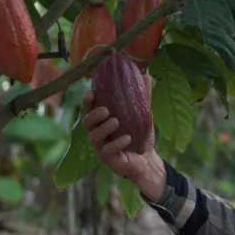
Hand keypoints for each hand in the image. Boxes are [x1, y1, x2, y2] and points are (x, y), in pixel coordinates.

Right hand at [81, 74, 165, 199]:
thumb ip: (143, 96)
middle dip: (93, 115)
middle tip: (105, 110)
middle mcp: (97, 133)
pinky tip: (127, 138)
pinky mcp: (108, 159)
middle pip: (87, 123)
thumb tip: (147, 75)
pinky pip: (108, 151)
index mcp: (102, 120)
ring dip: (104, 128)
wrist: (147, 159)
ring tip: (116, 121)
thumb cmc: (139, 134)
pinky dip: (117, 143)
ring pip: (94, 137)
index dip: (87, 101)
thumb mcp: (142, 114)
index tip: (91, 92)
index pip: (89, 109)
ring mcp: (101, 147)